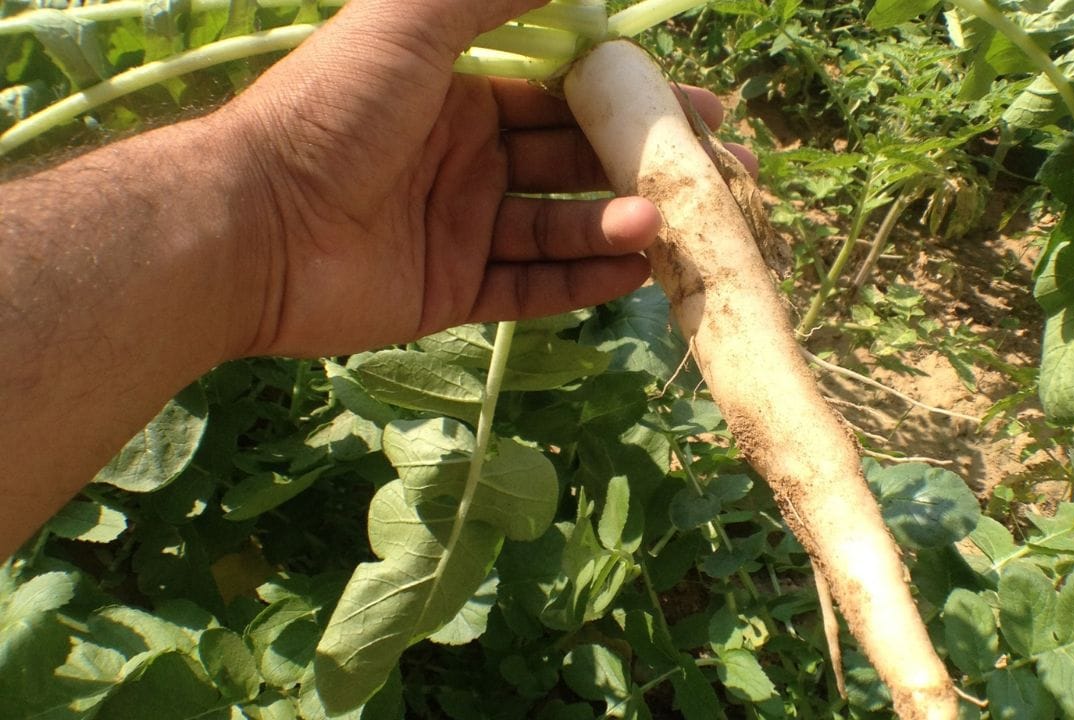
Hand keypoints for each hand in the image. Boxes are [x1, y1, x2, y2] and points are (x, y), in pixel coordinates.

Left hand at [217, 0, 753, 358]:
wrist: (251, 224)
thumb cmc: (332, 110)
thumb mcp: (412, 20)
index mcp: (459, 94)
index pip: (565, 97)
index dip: (632, 103)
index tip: (699, 111)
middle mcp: (465, 160)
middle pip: (574, 164)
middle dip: (646, 170)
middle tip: (718, 181)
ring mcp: (458, 230)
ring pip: (559, 227)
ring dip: (618, 225)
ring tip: (667, 227)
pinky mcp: (448, 293)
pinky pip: (530, 288)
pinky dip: (581, 282)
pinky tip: (631, 272)